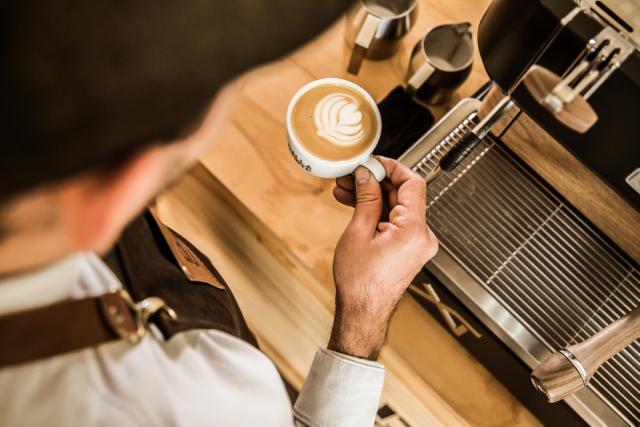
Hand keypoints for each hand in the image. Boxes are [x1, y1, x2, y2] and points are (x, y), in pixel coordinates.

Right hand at [329, 157, 437, 359]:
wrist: (363, 313)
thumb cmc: (361, 283)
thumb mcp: (358, 233)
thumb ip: (366, 199)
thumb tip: (366, 175)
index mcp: (414, 231)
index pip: (413, 183)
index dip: (392, 167)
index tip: (372, 162)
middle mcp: (422, 236)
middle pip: (403, 194)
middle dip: (375, 182)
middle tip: (351, 175)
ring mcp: (417, 243)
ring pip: (396, 206)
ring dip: (372, 196)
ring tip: (345, 190)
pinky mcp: (408, 248)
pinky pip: (395, 220)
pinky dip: (377, 211)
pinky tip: (354, 205)